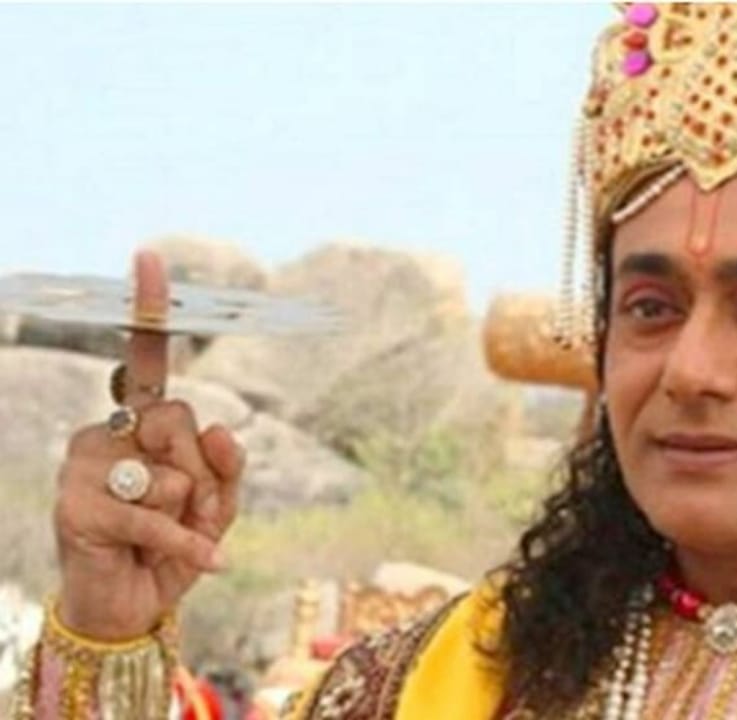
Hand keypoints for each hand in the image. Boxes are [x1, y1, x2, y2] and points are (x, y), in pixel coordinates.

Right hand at [53, 250, 243, 640]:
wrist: (132, 608)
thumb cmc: (175, 545)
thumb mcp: (220, 504)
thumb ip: (228, 466)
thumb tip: (222, 427)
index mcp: (139, 422)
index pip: (147, 363)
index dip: (150, 311)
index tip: (151, 258)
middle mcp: (106, 433)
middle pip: (181, 420)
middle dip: (205, 471)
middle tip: (195, 509)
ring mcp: (84, 468)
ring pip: (171, 471)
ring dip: (193, 511)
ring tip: (177, 536)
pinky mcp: (75, 509)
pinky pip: (157, 517)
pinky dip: (189, 545)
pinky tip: (207, 563)